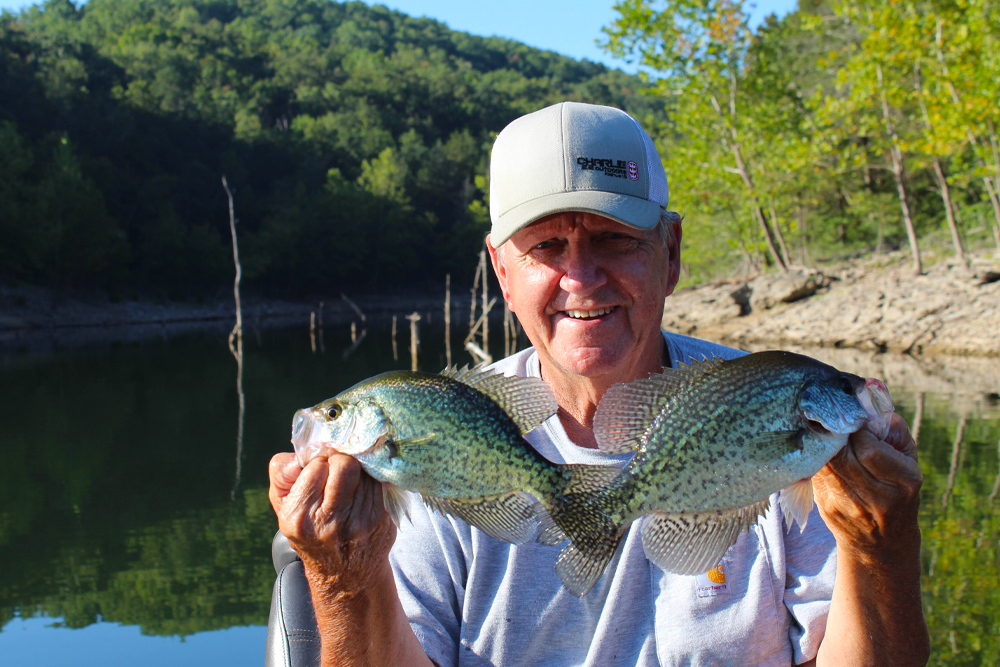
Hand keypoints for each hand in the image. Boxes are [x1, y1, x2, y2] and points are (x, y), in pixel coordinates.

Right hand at [268, 452, 395, 594]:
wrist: (344, 573)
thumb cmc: (310, 530)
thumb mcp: (283, 505)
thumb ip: (283, 472)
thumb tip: (306, 450)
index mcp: (299, 517)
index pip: (318, 465)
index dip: (319, 463)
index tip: (319, 474)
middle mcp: (330, 522)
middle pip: (345, 464)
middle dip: (341, 462)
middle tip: (337, 474)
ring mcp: (360, 521)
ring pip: (364, 471)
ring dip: (357, 472)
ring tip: (349, 487)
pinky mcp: (382, 519)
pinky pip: (379, 483)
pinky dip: (371, 483)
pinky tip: (362, 495)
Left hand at [812, 413, 922, 558]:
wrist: (880, 541)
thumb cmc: (897, 489)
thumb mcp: (909, 460)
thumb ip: (894, 430)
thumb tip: (870, 405)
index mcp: (902, 481)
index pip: (868, 448)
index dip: (857, 429)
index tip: (853, 418)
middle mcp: (875, 496)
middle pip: (842, 455)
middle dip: (834, 432)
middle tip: (832, 418)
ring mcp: (847, 504)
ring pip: (825, 462)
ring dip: (821, 442)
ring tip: (823, 427)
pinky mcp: (826, 506)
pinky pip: (815, 472)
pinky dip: (815, 456)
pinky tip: (816, 446)